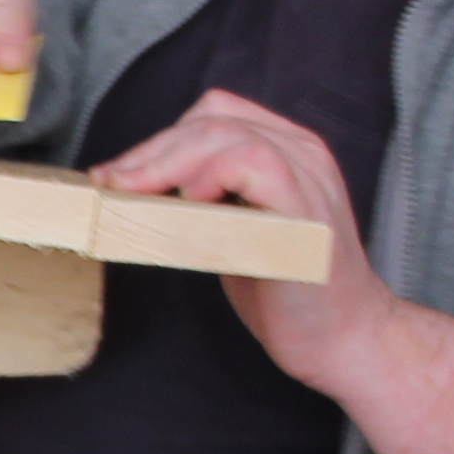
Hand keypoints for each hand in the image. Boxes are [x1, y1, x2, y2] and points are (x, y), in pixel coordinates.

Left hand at [96, 88, 390, 392]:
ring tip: (136, 195)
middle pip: (211, 117)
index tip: (116, 176)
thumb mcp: (236, 231)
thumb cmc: (287, 292)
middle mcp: (302, 152)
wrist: (343, 340)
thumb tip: (132, 188)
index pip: (214, 113)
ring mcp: (309, 175)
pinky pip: (252, 163)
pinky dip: (209, 176)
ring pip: (225, 133)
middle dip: (150, 151)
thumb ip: (204, 200)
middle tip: (110, 185)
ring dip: (167, 162)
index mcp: (287, 151)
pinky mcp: (307, 209)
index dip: (158, 139)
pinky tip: (188, 205)